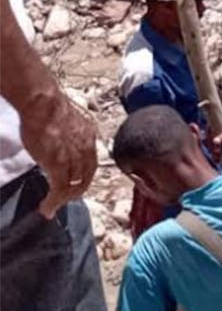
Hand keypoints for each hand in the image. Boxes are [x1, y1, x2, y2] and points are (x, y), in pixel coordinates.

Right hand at [18, 90, 97, 218]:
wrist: (42, 102)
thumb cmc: (46, 106)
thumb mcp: (64, 120)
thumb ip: (66, 134)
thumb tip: (56, 141)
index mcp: (89, 134)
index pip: (90, 160)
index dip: (82, 174)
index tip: (73, 182)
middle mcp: (87, 147)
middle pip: (86, 175)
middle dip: (76, 190)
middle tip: (63, 199)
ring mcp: (74, 156)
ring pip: (74, 185)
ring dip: (62, 200)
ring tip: (51, 208)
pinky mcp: (59, 164)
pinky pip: (60, 189)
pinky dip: (54, 202)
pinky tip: (46, 208)